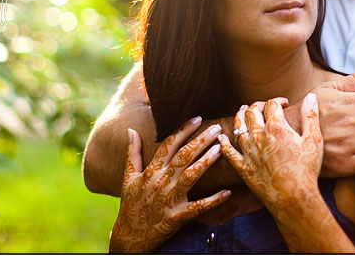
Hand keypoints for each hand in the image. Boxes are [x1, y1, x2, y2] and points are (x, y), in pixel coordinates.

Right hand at [109, 118, 230, 252]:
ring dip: (206, 162)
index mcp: (151, 170)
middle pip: (183, 156)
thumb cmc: (131, 204)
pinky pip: (198, 207)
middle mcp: (161, 182)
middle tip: (215, 128)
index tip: (198, 119)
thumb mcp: (128, 177)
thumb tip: (131, 130)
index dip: (183, 130)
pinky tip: (227, 192)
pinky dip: (213, 200)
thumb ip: (132, 153)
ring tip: (220, 149)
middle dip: (200, 140)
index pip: (169, 145)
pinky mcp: (178, 216)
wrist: (130, 236)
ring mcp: (170, 199)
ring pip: (191, 176)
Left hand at [218, 95, 322, 208]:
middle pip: (252, 112)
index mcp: (276, 128)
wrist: (293, 197)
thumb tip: (310, 96)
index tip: (284, 104)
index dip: (278, 100)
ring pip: (238, 127)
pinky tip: (221, 137)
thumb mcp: (314, 140)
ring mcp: (249, 152)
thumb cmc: (306, 169)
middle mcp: (259, 136)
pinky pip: (228, 152)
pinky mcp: (243, 167)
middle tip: (263, 106)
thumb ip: (310, 116)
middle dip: (257, 105)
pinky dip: (224, 142)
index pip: (271, 104)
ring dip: (240, 116)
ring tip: (243, 110)